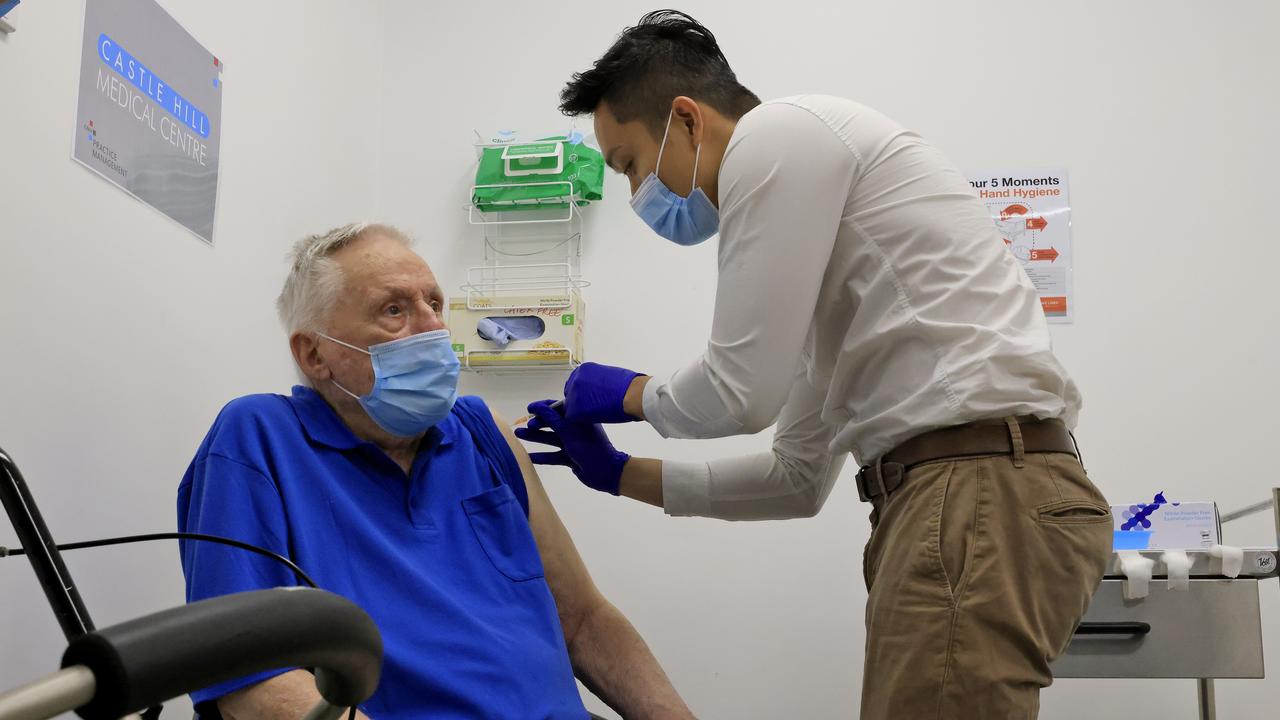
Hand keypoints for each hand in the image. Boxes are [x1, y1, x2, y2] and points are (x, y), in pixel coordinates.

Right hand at [514, 400, 629, 494]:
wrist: (605, 472)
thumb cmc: (589, 447)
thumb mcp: (569, 431)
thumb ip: (552, 419)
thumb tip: (538, 407)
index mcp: (578, 418)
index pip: (558, 408)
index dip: (543, 407)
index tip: (529, 409)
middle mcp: (574, 429)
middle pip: (551, 423)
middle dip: (536, 423)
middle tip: (523, 424)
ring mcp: (571, 444)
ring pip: (550, 439)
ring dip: (535, 437)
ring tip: (518, 435)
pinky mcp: (569, 458)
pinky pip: (552, 455)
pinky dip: (541, 455)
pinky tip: (528, 456)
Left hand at [563, 362, 644, 423]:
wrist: (633, 394)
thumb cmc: (629, 386)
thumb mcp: (609, 376)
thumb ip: (598, 381)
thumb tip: (597, 389)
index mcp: (584, 369)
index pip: (575, 382)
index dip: (583, 393)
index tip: (589, 398)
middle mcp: (576, 378)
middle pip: (570, 394)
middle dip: (580, 401)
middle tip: (593, 406)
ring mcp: (574, 393)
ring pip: (571, 406)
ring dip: (581, 411)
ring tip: (597, 412)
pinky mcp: (574, 408)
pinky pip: (572, 417)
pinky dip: (582, 419)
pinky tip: (594, 417)